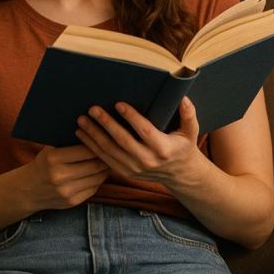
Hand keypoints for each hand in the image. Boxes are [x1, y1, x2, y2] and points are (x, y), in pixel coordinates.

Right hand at [24, 144, 108, 210]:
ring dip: (105, 169)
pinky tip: (99, 173)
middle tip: (112, 151)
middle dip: (105, 158)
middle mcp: (59, 176)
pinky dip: (98, 180)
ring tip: (109, 161)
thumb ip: (68, 144)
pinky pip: (93, 189)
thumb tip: (93, 134)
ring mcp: (66, 191)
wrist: (29, 189)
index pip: (85, 150)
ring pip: (97, 178)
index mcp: (53, 158)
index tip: (104, 140)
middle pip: (94, 165)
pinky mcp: (72, 201)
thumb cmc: (42, 164)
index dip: (97, 145)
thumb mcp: (49, 150)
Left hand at [75, 97, 201, 183]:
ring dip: (94, 134)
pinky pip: (104, 159)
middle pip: (122, 140)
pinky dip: (91, 147)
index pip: (145, 131)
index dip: (131, 117)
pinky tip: (81, 134)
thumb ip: (188, 115)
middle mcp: (148, 160)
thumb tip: (183, 98)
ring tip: (82, 120)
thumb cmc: (183, 146)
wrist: (179, 175)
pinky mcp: (125, 172)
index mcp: (164, 148)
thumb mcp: (191, 132)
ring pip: (110, 150)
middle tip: (92, 109)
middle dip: (106, 124)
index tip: (118, 103)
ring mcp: (134, 168)